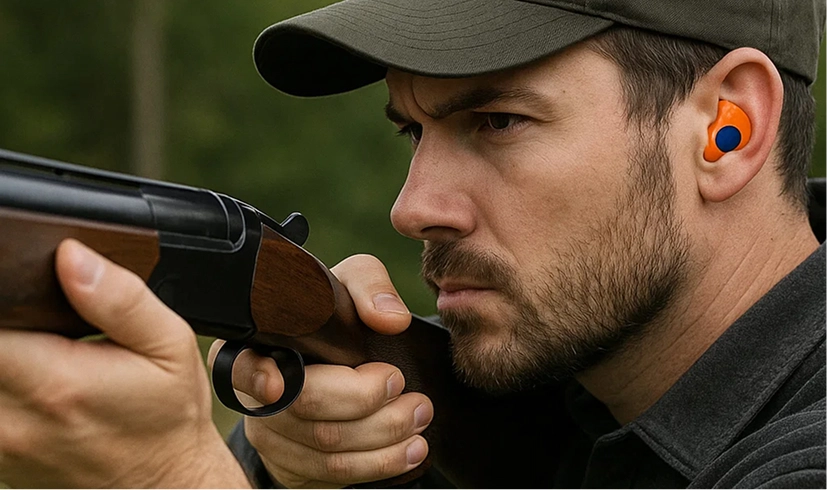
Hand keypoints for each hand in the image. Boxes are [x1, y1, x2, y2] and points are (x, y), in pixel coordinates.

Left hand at [0, 239, 248, 487]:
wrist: (163, 482)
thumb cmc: (168, 416)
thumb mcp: (169, 344)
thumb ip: (121, 298)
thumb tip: (72, 256)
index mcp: (56, 381)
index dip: (1, 293)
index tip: (19, 283)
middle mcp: (12, 418)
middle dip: (5, 321)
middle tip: (42, 321)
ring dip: (4, 349)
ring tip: (39, 344)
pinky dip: (4, 376)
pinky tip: (33, 372)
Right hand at [210, 254, 433, 487]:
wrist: (340, 360)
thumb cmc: (335, 318)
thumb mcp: (349, 286)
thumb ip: (368, 286)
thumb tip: (390, 320)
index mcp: (258, 347)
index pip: (238, 366)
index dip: (254, 378)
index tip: (277, 384)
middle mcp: (257, 397)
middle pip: (304, 410)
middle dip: (366, 405)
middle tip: (411, 395)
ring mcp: (272, 438)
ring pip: (325, 452)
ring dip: (383, 442)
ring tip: (420, 420)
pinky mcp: (293, 468)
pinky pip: (333, 477)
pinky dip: (377, 466)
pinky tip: (407, 450)